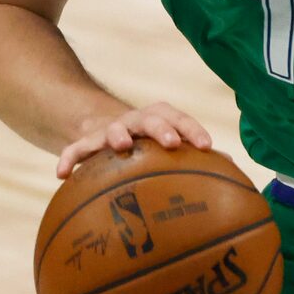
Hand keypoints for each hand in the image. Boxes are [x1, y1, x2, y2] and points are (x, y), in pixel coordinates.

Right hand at [56, 103, 212, 178]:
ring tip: (120, 145)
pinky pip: (74, 150)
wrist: (103, 126)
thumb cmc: (147, 144)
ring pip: (113, 129)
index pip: (179, 118)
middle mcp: (136, 120)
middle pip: (151, 118)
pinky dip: (68, 159)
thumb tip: (232, 171)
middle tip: (172, 142)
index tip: (207, 147)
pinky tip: (61, 175)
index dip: (193, 129)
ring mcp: (109, 130)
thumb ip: (194, 155)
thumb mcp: (168, 145)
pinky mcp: (86, 142)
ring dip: (117, 134)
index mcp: (159, 119)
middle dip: (162, 128)